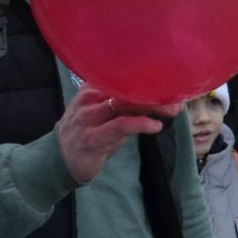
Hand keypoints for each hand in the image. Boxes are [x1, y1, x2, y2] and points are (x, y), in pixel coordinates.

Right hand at [57, 88, 176, 185]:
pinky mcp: (92, 138)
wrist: (59, 160)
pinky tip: (155, 126)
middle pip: (127, 88)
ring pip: (125, 104)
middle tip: (178, 98)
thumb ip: (126, 105)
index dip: (149, 79)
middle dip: (156, 92)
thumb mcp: (105, 115)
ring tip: (173, 111)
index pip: (123, 77)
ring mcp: (88, 117)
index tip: (171, 82)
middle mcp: (89, 99)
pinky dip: (141, 124)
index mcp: (92, 88)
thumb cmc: (88, 134)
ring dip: (153, 107)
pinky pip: (120, 125)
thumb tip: (160, 99)